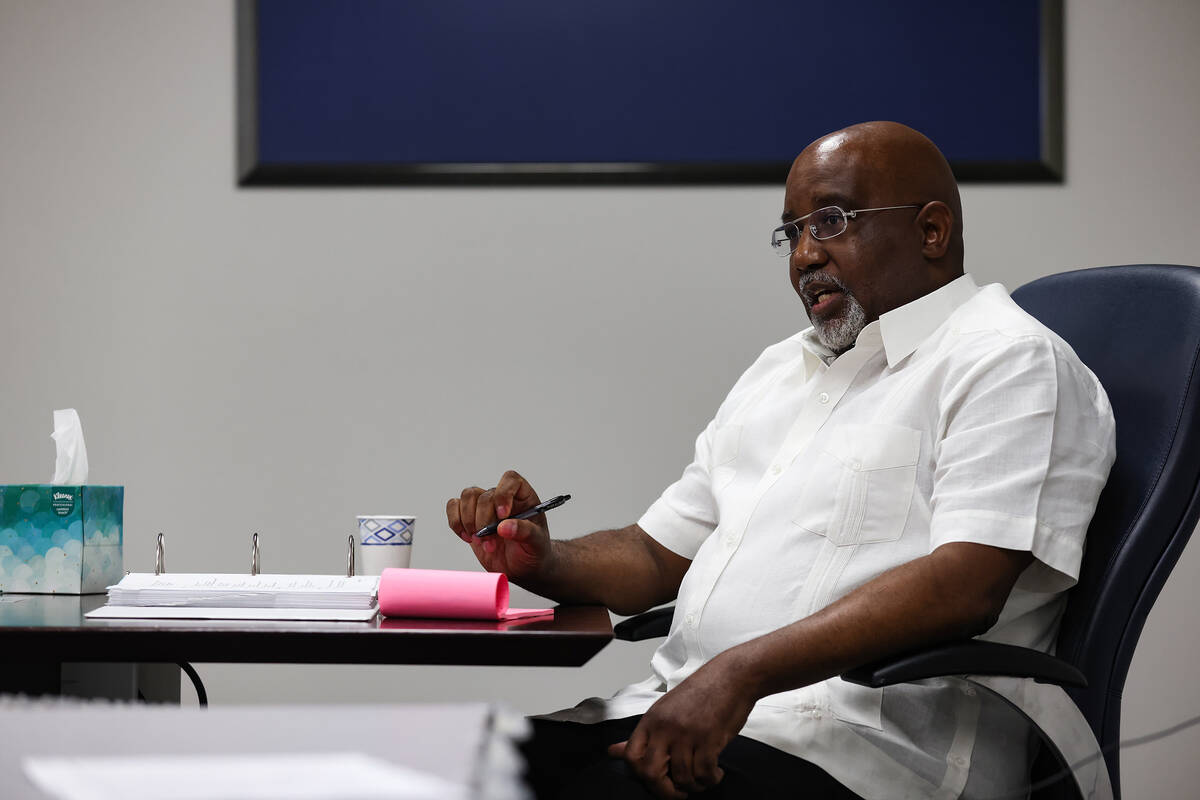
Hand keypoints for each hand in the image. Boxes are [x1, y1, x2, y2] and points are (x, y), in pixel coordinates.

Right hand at [446, 469, 552, 581]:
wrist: (523, 566)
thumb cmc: (534, 550)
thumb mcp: (536, 543)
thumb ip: (524, 532)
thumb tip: (504, 527)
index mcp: (523, 497)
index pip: (511, 480)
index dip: (504, 494)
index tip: (502, 516)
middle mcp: (502, 497)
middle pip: (484, 495)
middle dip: (484, 521)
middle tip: (491, 543)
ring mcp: (485, 506)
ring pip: (467, 496)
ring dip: (469, 522)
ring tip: (480, 541)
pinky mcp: (470, 517)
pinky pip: (454, 506)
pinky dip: (456, 522)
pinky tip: (468, 537)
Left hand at [608, 655, 754, 797]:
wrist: (731, 677)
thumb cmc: (701, 693)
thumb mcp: (666, 710)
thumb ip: (644, 736)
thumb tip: (614, 752)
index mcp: (651, 720)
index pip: (631, 756)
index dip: (641, 775)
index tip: (656, 780)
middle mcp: (665, 727)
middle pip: (651, 773)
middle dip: (665, 791)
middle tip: (678, 793)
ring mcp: (687, 733)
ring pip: (682, 777)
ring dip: (695, 786)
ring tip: (703, 778)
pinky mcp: (709, 738)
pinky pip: (705, 773)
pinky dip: (711, 779)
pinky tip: (715, 773)